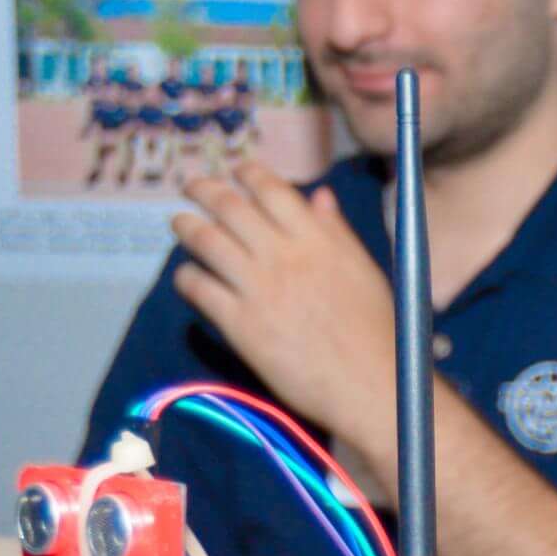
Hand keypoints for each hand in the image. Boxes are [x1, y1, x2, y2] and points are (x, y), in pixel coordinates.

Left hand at [169, 160, 394, 450]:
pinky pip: (199, 288)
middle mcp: (283, 255)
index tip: (236, 170)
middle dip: (204, 190)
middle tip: (191, 187)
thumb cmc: (377, 331)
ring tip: (179, 223)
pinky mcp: (240, 324)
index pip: (271, 189)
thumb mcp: (364, 270)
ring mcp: (258, 288)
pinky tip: (187, 277)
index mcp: (317, 239)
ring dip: (186, 226)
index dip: (247, 173)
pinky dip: (186, 276)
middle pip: (230, 207)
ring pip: (206, 241)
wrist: (371, 385)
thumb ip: (337, 231)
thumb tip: (319, 195)